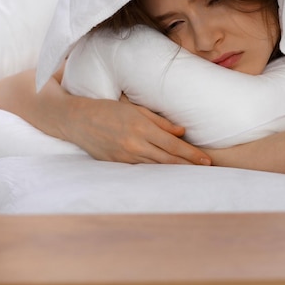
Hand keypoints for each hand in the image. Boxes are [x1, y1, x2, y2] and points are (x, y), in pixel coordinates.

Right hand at [63, 94, 211, 164]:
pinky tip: (168, 174)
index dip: (192, 154)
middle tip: (206, 169)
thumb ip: (160, 122)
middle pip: (168, 159)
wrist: (78, 120)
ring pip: (156, 167)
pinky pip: (142, 169)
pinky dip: (157, 172)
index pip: (173, 145)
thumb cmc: (109, 110)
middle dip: (189, 165)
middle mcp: (135, 145)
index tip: (206, 160)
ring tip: (192, 173)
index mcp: (141, 129)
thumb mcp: (136, 109)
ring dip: (175, 171)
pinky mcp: (117, 164)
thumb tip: (181, 132)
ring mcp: (125, 157)